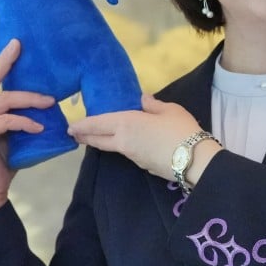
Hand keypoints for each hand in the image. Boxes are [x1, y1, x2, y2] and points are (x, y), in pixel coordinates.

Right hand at [0, 36, 54, 223]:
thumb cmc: (4, 158)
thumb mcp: (12, 129)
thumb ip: (17, 111)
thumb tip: (46, 95)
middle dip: (3, 58)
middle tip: (18, 41)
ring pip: (3, 98)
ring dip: (30, 98)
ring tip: (51, 101)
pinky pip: (7, 120)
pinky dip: (26, 122)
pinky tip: (40, 128)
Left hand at [68, 94, 220, 185]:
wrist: (194, 160)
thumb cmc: (181, 129)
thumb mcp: (169, 109)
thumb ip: (152, 104)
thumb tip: (142, 99)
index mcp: (126, 123)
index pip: (98, 124)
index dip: (83, 125)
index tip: (71, 126)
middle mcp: (124, 141)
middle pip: (99, 140)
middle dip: (85, 136)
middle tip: (75, 134)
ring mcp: (132, 156)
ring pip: (112, 148)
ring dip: (102, 142)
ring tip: (98, 136)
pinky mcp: (142, 166)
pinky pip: (127, 153)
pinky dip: (121, 146)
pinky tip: (126, 142)